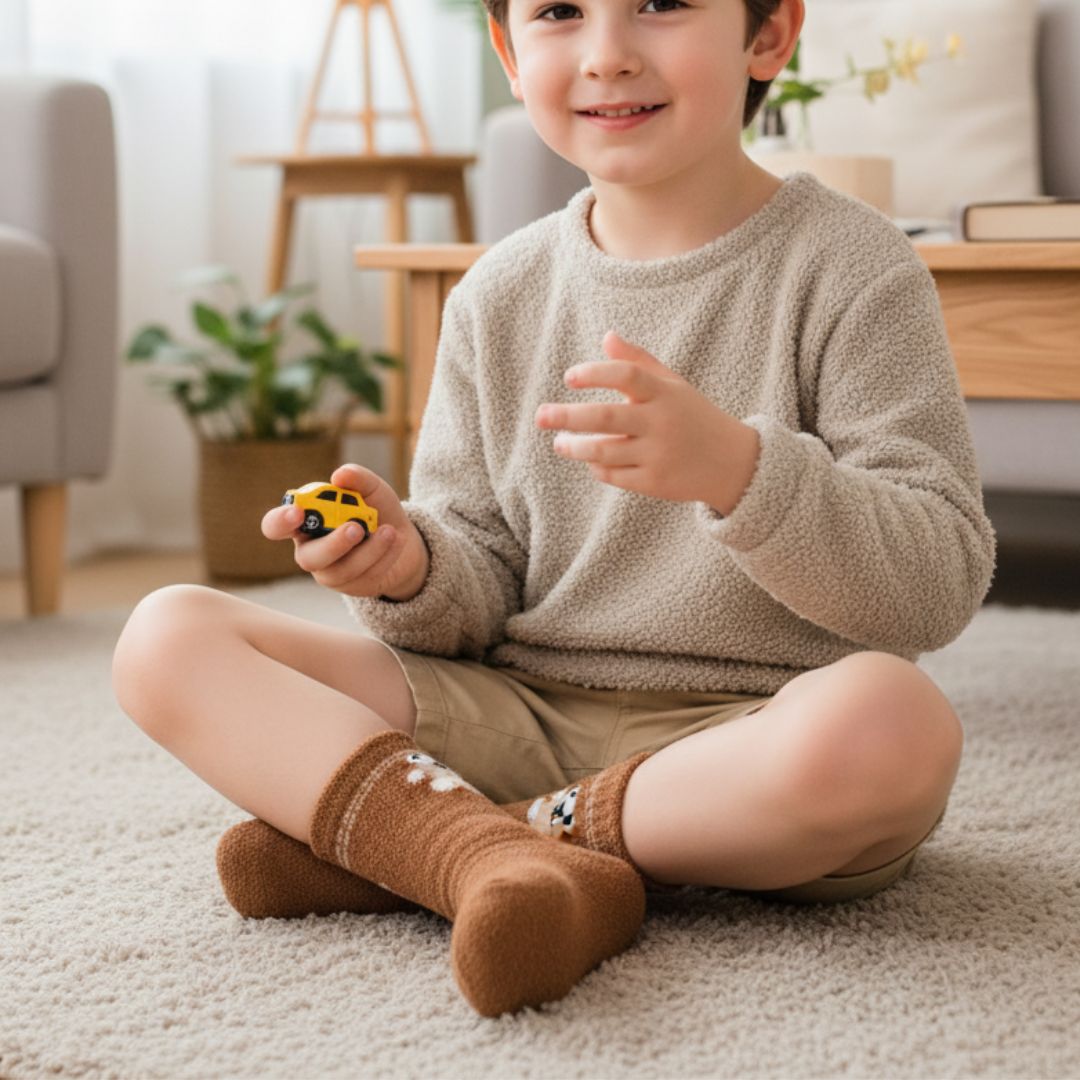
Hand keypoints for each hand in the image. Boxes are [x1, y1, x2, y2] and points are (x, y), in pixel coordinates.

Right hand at [261, 464, 429, 599]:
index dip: (280, 522)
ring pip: (341, 570)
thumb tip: (340, 475)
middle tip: (355, 528)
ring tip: (389, 531)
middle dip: (333, 544)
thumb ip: (357, 478)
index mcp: (305, 523)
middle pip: (308, 557)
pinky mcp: (352, 586)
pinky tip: (396, 540)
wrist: (406, 539)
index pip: (276, 526)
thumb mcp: (372, 489)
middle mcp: (311, 550)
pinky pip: (365, 576)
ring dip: (368, 550)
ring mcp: (330, 572)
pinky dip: (384, 556)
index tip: (297, 512)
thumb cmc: (377, 511)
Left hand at [535, 331, 760, 513]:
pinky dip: (596, 466)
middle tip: (540, 416)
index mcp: (665, 393)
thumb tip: (606, 336)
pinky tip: (588, 459)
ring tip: (559, 442)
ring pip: (604, 450)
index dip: (596, 373)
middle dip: (568, 417)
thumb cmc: (693, 416)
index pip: (627, 375)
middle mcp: (661, 423)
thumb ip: (638, 361)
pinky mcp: (655, 483)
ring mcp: (658, 455)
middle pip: (606, 417)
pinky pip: (614, 475)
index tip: (569, 377)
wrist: (732, 462)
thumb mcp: (673, 384)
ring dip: (575, 447)